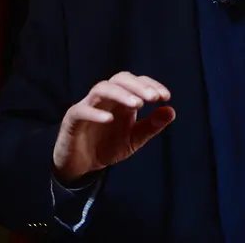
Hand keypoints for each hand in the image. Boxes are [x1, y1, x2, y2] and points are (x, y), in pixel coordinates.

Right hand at [52, 72, 174, 184]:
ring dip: (120, 94)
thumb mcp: (134, 139)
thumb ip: (151, 126)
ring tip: (137, 104)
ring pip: (101, 88)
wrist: (81, 165)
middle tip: (153, 97)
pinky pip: (82, 110)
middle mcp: (105, 98)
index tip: (165, 97)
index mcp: (121, 99)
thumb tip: (171, 111)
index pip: (136, 82)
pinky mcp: (73, 119)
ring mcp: (88, 105)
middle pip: (120, 79)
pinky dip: (95, 112)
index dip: (151, 85)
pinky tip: (110, 119)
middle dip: (138, 86)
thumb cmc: (108, 146)